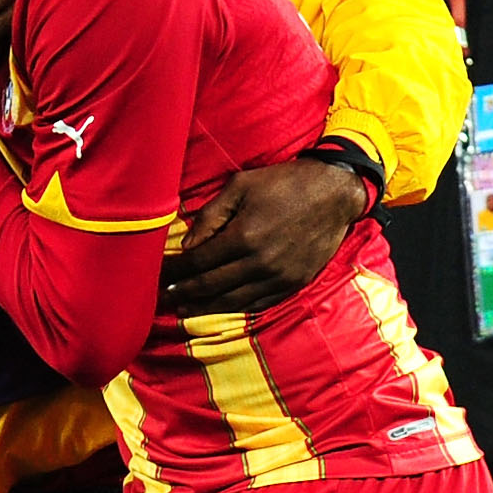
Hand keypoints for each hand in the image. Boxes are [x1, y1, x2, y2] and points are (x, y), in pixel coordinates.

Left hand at [161, 158, 367, 314]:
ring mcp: (278, 277)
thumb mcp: (241, 186)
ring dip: (204, 307)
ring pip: (232, 301)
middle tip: (163, 297)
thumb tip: (188, 245)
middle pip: (210, 286)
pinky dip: (236, 308)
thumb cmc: (284, 183)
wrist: (334, 193)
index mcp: (243, 236)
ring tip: (184, 309)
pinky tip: (220, 308)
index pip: (197, 262)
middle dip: (183, 292)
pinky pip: (259, 303)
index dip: (174, 271)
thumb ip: (211, 215)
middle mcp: (259, 262)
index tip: (158, 275)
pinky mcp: (294, 283)